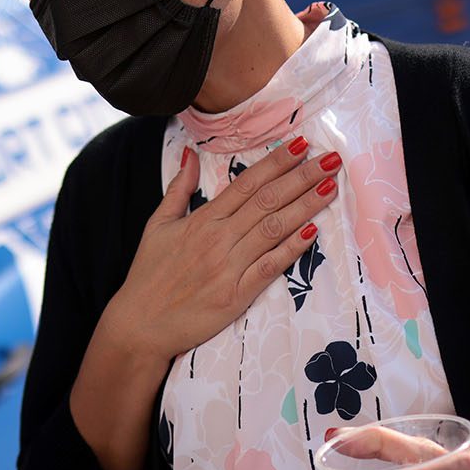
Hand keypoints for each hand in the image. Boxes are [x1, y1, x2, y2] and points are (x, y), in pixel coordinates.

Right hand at [102, 138, 339, 360]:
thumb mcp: (157, 225)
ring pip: (274, 229)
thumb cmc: (148, 275)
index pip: (247, 183)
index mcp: (202, 220)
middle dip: (302, 177)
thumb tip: (190, 153)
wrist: (139, 325)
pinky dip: (291, 248)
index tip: (301, 145)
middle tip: (331, 159)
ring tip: (330, 186)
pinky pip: (269, 267)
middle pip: (268, 200)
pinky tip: (313, 231)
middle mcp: (218, 239)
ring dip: (305, 205)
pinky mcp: (236, 295)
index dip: (276, 162)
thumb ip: (178, 188)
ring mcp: (228, 268)